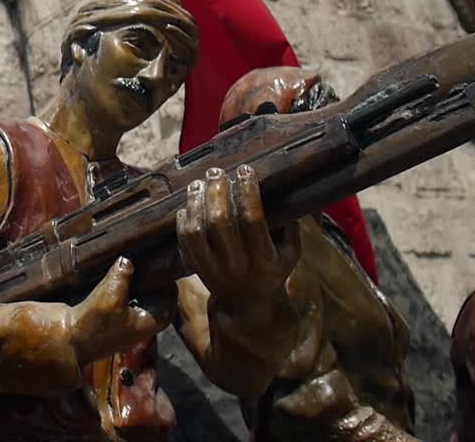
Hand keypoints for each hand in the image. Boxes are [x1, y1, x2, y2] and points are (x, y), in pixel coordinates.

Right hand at [67, 257, 172, 365]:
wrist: (68, 342)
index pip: (171, 288)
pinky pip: (127, 292)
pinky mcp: (118, 315)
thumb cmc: (92, 326)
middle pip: (157, 288)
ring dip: (133, 276)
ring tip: (123, 260)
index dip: (162, 270)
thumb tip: (128, 257)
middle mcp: (149, 319)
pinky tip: (111, 272)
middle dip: (147, 271)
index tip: (151, 253)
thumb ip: (122, 273)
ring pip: (141, 289)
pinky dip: (122, 283)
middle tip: (136, 252)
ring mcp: (133, 318)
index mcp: (158, 319)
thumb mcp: (110, 295)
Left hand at [176, 165, 299, 308]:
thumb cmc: (273, 268)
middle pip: (220, 223)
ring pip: (196, 231)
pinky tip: (188, 204)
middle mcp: (236, 264)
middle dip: (217, 192)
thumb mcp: (291, 252)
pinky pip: (183, 241)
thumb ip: (290, 223)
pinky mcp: (196, 267)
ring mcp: (212, 268)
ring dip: (195, 203)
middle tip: (216, 172)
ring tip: (197, 183)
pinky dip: (183, 220)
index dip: (247, 192)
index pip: (252, 220)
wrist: (248, 304)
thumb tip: (287, 187)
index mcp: (263, 259)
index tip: (246, 170)